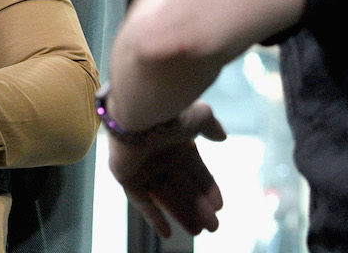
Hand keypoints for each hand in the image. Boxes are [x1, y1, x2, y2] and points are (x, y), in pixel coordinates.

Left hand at [107, 101, 227, 237]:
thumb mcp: (199, 117)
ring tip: (199, 231)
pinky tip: (167, 234)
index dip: (207, 188)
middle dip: (198, 206)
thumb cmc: (170, 113)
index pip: (195, 170)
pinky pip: (140, 200)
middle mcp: (159, 155)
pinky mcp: (125, 175)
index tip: (219, 206)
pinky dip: (153, 216)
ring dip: (181, 214)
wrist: (137, 113)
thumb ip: (210, 127)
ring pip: (165, 196)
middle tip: (213, 227)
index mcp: (176, 142)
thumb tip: (222, 136)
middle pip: (182, 187)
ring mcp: (142, 166)